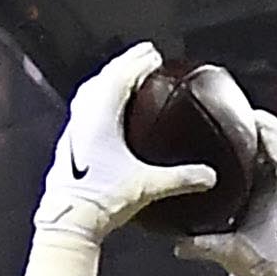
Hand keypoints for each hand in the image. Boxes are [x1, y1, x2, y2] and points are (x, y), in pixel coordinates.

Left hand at [34, 44, 218, 248]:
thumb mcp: (147, 186)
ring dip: (108, 80)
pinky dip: (97, 101)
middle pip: (106, 77)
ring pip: (91, 91)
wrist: (68, 222)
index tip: (153, 54)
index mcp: (102, 114)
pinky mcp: (67, 144)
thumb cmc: (98, 201)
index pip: (123, 74)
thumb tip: (208, 176)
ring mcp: (73, 129)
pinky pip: (83, 110)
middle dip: (125, 64)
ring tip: (124, 79)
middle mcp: (84, 116)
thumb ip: (181, 178)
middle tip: (142, 58)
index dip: (140, 61)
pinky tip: (104, 113)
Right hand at [174, 110, 276, 275]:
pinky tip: (224, 116)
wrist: (263, 265)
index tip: (275, 153)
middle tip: (253, 119)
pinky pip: (252, 138)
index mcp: (275, 197)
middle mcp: (273, 177)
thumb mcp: (231, 255)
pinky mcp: (249, 167)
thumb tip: (183, 245)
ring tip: (238, 110)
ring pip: (271, 134)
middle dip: (273, 127)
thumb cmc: (255, 258)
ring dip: (259, 120)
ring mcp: (262, 169)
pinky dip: (243, 125)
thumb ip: (208, 249)